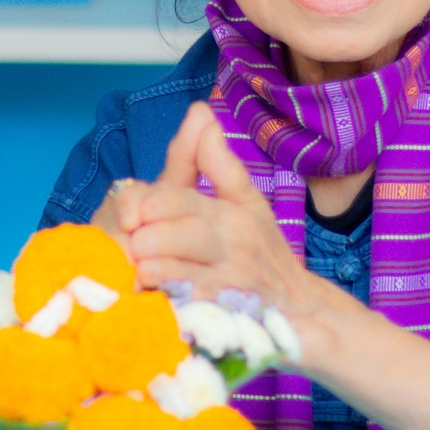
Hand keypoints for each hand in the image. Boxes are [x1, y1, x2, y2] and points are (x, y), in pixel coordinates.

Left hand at [119, 102, 326, 320]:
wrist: (304, 312)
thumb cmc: (265, 254)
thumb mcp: (246, 202)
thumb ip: (217, 163)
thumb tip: (200, 111)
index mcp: (229, 212)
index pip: (179, 200)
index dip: (147, 205)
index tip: (127, 214)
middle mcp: (232, 244)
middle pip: (177, 234)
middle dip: (145, 238)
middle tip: (125, 245)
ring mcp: (231, 283)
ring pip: (181, 272)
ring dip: (152, 271)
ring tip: (135, 272)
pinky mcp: (229, 318)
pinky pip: (192, 309)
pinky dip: (169, 305)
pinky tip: (154, 302)